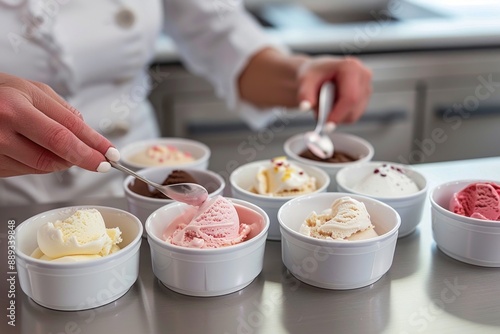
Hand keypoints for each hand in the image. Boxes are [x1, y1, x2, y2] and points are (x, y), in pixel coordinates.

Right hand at [0, 73, 117, 176]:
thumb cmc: (0, 92)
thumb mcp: (32, 90)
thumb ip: (62, 112)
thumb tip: (88, 136)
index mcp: (16, 105)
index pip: (66, 131)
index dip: (93, 146)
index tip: (111, 155)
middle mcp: (2, 128)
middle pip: (56, 154)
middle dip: (84, 159)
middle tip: (100, 162)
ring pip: (43, 166)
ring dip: (62, 160)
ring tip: (60, 146)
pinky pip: (27, 171)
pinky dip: (41, 163)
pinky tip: (36, 149)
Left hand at [297, 56, 371, 123]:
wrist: (317, 73)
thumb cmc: (313, 74)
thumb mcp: (304, 81)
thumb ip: (304, 94)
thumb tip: (305, 106)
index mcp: (351, 67)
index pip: (350, 97)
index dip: (338, 114)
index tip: (326, 125)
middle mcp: (363, 75)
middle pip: (353, 107)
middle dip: (335, 116)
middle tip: (318, 114)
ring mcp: (366, 87)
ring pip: (354, 114)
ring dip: (337, 116)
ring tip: (324, 105)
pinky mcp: (365, 97)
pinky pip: (354, 115)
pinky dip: (341, 116)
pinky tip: (332, 105)